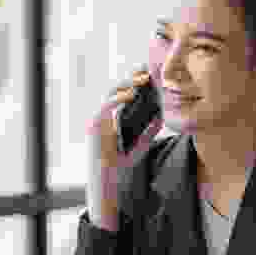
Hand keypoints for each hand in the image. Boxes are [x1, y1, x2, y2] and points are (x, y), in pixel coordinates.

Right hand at [85, 68, 163, 230]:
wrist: (105, 185)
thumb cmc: (118, 168)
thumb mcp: (138, 148)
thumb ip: (148, 133)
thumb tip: (161, 118)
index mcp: (112, 119)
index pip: (124, 94)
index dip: (137, 83)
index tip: (152, 74)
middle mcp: (103, 116)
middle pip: (118, 89)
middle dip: (133, 78)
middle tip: (150, 69)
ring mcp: (97, 120)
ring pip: (112, 94)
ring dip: (128, 83)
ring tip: (144, 77)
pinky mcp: (94, 126)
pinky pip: (106, 107)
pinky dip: (118, 99)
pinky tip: (131, 93)